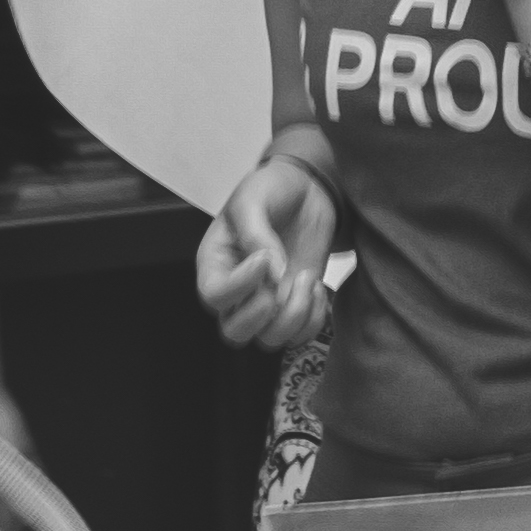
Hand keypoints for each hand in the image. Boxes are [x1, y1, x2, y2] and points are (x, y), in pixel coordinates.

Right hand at [198, 149, 342, 348]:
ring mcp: (267, 301)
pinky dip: (314, 320)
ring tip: (305, 280)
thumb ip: (256, 233)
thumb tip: (272, 273)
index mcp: (215, 262)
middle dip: (261, 316)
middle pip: (234, 332)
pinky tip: (317, 287)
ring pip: (269, 339)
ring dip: (293, 316)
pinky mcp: (295, 304)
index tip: (266, 257)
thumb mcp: (254, 199)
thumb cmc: (271, 190)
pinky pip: (300, 335)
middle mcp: (237, 290)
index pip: (213, 296)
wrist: (306, 190)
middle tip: (282, 284)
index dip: (239, 287)